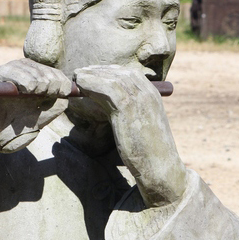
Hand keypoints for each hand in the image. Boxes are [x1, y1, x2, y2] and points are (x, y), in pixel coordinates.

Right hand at [0, 59, 70, 171]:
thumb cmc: (4, 136)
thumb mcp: (34, 124)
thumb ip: (50, 110)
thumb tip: (66, 95)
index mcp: (28, 88)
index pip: (48, 74)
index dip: (60, 79)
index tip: (66, 90)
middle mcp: (15, 80)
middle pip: (38, 67)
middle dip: (51, 77)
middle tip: (54, 90)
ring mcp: (0, 78)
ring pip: (24, 65)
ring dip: (38, 76)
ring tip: (41, 89)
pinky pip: (6, 71)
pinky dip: (21, 77)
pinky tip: (28, 88)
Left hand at [74, 65, 186, 206]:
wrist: (161, 168)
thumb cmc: (148, 151)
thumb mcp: (139, 124)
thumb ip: (127, 111)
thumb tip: (107, 104)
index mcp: (152, 94)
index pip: (127, 73)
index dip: (107, 72)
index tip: (91, 74)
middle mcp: (147, 92)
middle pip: (118, 72)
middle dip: (97, 71)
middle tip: (80, 74)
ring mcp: (139, 98)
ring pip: (111, 77)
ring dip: (91, 75)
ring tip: (77, 78)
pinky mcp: (128, 108)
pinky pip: (106, 88)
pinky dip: (91, 83)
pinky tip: (81, 86)